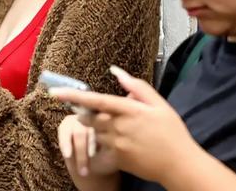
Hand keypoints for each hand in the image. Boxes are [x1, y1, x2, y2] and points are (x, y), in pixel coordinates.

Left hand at [50, 66, 201, 183]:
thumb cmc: (171, 132)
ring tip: (117, 130)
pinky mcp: (116, 159)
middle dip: (86, 113)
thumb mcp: (159, 104)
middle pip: (88, 118)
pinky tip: (118, 145)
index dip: (73, 96)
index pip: (95, 100)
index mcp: (128, 110)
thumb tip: (115, 71)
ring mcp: (116, 145)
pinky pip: (100, 150)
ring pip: (93, 133)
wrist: (179, 164)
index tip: (55, 91)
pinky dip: (102, 146)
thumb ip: (136, 86)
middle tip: (97, 112)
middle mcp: (118, 127)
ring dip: (97, 129)